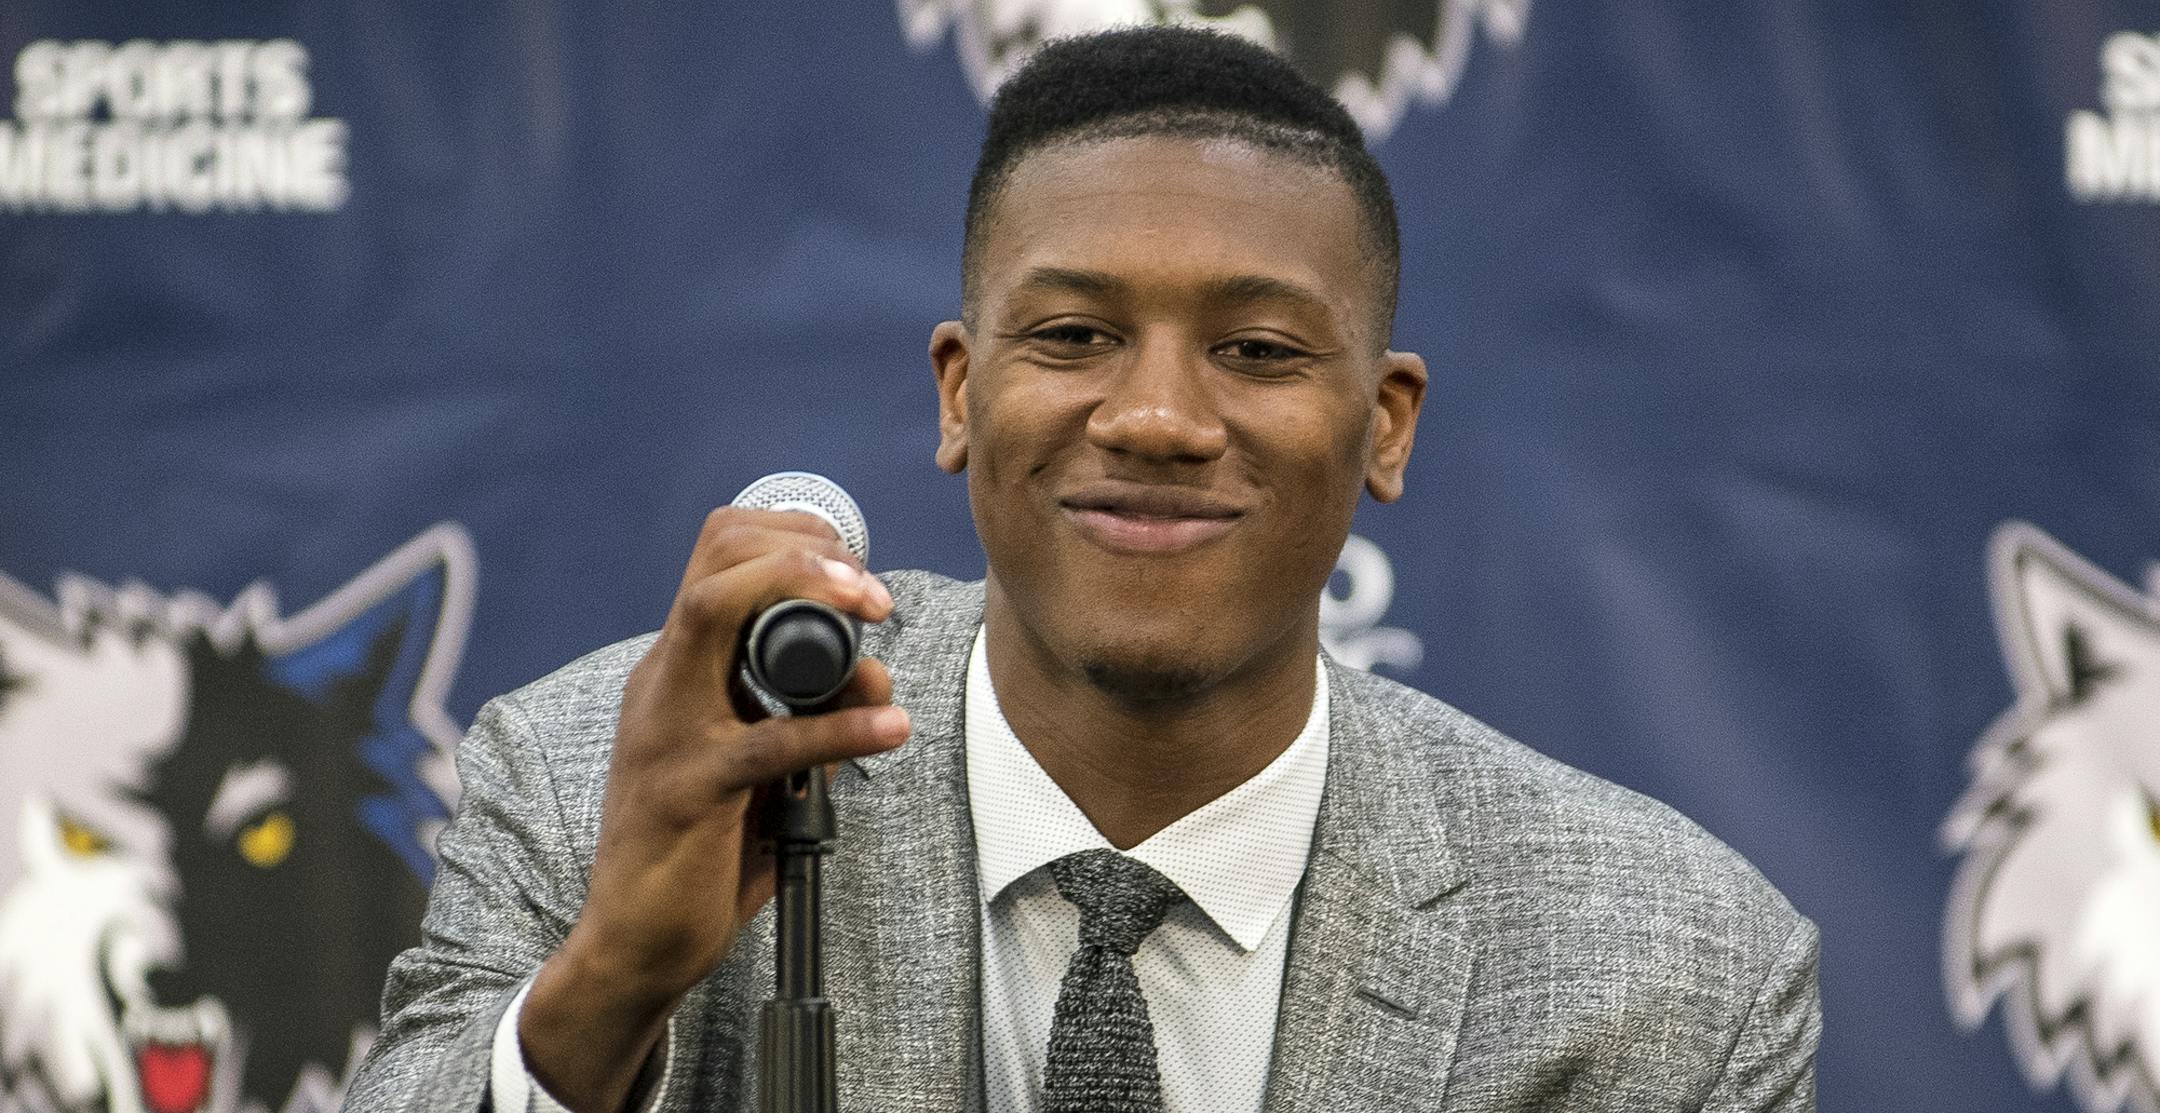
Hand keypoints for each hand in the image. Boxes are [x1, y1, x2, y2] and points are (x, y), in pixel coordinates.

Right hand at [520, 507, 907, 1111]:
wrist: (637, 943)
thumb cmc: (704, 851)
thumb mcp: (764, 766)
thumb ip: (814, 716)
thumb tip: (879, 672)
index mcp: (677, 669)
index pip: (719, 554)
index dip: (796, 537)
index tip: (859, 568)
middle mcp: (663, 681)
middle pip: (714, 557)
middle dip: (803, 547)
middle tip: (871, 589)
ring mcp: (666, 729)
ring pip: (714, 611)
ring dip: (805, 591)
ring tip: (878, 613)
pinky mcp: (687, 789)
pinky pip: (768, 738)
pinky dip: (840, 727)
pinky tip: (890, 728)